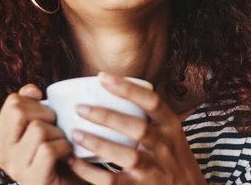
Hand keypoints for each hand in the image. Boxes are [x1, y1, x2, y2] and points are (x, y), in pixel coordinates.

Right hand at [0, 84, 83, 184]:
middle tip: (56, 131)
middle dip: (46, 115)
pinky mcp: (32, 178)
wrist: (68, 184)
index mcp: (0, 138)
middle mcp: (1, 153)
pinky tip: (67, 157)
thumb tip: (31, 90)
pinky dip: (64, 148)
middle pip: (19, 111)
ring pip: (37, 128)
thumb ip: (32, 106)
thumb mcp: (43, 126)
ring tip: (61, 146)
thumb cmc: (59, 153)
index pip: (12, 102)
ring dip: (58, 134)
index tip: (47, 112)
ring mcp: (14, 167)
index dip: (34, 101)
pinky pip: (48, 148)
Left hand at [67, 73, 206, 184]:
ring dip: (98, 143)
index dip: (127, 88)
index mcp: (172, 127)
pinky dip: (90, 172)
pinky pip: (112, 181)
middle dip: (107, 116)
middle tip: (80, 108)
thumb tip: (119, 93)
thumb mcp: (172, 136)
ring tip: (76, 133)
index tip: (102, 77)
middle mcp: (166, 148)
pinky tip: (75, 162)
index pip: (152, 102)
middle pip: (137, 128)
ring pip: (126, 155)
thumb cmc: (174, 162)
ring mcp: (155, 171)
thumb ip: (152, 119)